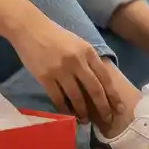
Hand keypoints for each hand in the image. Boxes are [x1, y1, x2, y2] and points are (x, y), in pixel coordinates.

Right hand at [7, 10, 124, 122]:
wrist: (29, 28)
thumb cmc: (54, 35)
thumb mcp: (77, 42)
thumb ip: (88, 59)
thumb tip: (100, 82)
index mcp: (87, 51)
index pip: (105, 77)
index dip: (113, 95)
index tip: (119, 108)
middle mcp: (76, 61)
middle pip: (94, 89)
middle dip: (102, 107)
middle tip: (107, 119)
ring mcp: (60, 70)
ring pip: (76, 96)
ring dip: (82, 111)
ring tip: (85, 120)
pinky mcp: (45, 77)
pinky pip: (57, 97)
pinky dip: (64, 108)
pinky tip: (67, 114)